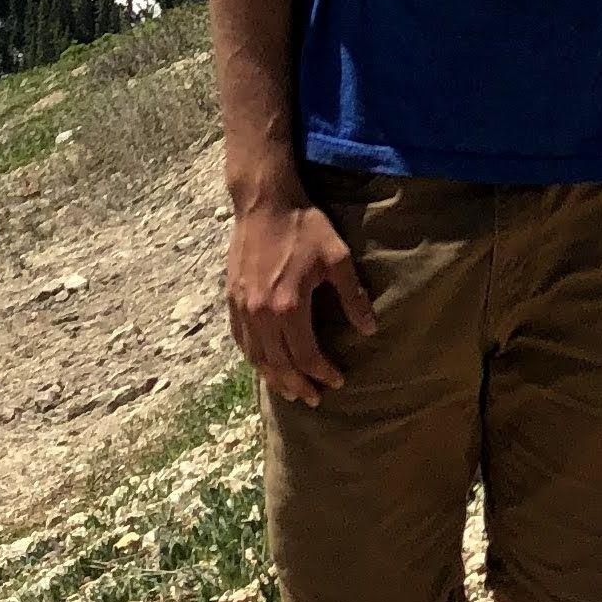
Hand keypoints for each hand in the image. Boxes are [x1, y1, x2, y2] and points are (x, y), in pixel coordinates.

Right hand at [227, 190, 375, 406]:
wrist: (265, 203)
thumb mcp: (338, 258)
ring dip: (274, 378)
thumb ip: (353, 296)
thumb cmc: (305, 227)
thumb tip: (369, 329)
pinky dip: (253, 358)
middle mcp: (261, 314)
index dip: (323, 373)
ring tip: (290, 390)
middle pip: (279, 364)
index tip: (338, 381)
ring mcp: (243, 308)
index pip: (306, 355)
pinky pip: (240, 341)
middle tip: (313, 398)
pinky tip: (264, 365)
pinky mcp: (232, 299)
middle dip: (298, 385)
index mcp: (288, 306)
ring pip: (256, 357)